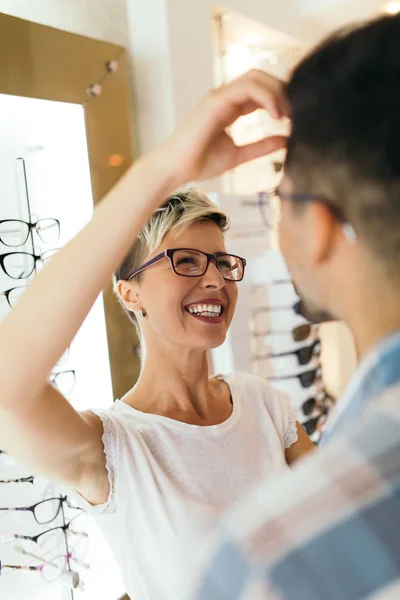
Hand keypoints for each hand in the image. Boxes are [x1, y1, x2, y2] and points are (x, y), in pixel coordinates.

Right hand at [154, 69, 288, 185]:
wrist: (176, 169)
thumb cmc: (199, 162)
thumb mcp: (239, 154)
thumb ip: (261, 147)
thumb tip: (286, 141)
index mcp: (229, 107)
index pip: (260, 90)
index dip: (280, 99)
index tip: (294, 118)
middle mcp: (225, 97)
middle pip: (261, 77)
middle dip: (281, 91)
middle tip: (295, 113)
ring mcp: (219, 96)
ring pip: (256, 77)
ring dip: (277, 92)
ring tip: (287, 115)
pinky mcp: (216, 100)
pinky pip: (247, 88)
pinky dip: (266, 98)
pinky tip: (276, 116)